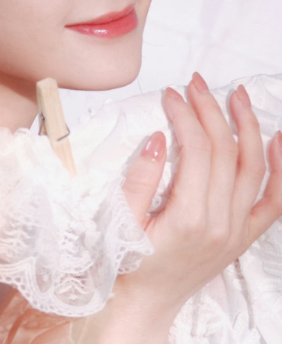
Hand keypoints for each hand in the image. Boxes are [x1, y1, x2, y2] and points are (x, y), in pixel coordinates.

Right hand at [103, 73, 281, 342]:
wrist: (145, 305)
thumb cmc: (129, 264)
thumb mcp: (121, 221)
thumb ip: (140, 179)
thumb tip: (157, 139)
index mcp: (189, 217)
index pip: (195, 149)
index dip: (184, 115)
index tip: (170, 94)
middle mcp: (221, 222)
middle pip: (224, 150)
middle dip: (211, 110)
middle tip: (196, 83)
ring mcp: (237, 230)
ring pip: (252, 167)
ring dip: (246, 126)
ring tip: (236, 95)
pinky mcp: (242, 237)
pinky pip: (273, 202)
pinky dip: (280, 169)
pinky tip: (277, 140)